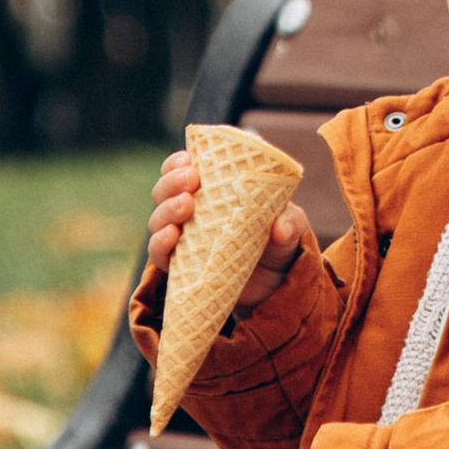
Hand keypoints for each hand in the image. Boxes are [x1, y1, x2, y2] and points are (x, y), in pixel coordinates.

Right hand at [146, 151, 313, 306]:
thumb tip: (280, 229)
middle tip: (190, 183)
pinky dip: (159, 244)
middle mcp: (191, 211)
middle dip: (171, 182)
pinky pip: (160, 254)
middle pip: (165, 190)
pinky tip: (170, 236)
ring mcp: (184, 238)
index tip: (188, 160)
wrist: (273, 288)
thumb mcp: (290, 227)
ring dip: (166, 210)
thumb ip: (290, 223)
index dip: (178, 162)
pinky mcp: (180, 266)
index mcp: (212, 190)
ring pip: (158, 219)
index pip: (183, 169)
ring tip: (185, 206)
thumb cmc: (278, 242)